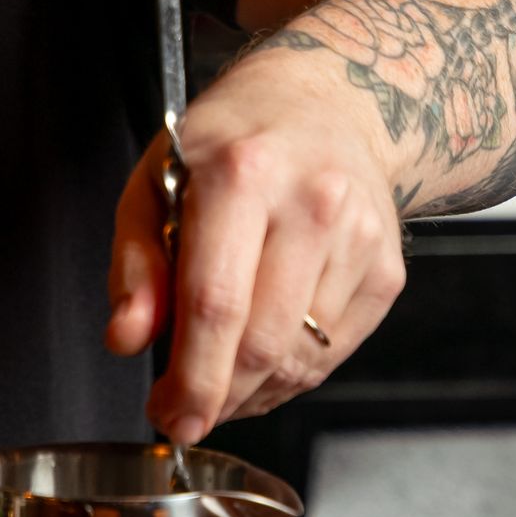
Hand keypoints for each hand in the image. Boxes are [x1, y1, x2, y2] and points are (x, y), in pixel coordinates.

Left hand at [103, 48, 406, 445]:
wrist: (328, 101)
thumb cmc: (231, 143)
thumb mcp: (157, 181)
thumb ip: (134, 263)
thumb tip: (126, 339)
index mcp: (242, 175)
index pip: (216, 302)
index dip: (190, 376)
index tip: (167, 415)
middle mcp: (312, 204)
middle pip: (264, 342)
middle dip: (217, 397)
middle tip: (184, 413)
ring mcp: (360, 238)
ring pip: (301, 359)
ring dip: (253, 392)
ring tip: (220, 378)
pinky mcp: (388, 269)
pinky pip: (334, 355)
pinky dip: (291, 375)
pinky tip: (264, 356)